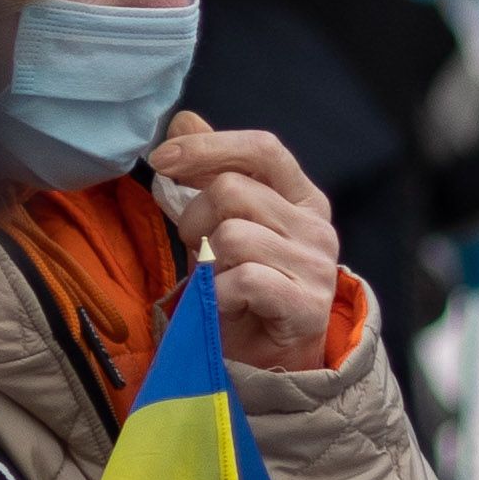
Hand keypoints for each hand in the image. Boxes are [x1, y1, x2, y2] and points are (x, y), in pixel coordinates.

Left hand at [149, 114, 342, 370]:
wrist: (273, 361)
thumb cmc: (246, 287)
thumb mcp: (225, 223)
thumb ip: (211, 173)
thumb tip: (184, 118)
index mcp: (303, 198)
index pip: (262, 149)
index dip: (208, 147)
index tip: (161, 161)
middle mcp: (317, 228)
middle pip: (233, 191)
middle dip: (194, 218)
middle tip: (196, 249)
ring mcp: (317, 267)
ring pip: (232, 236)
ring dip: (206, 262)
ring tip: (215, 282)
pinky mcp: (306, 306)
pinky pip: (242, 280)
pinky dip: (218, 295)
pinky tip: (225, 307)